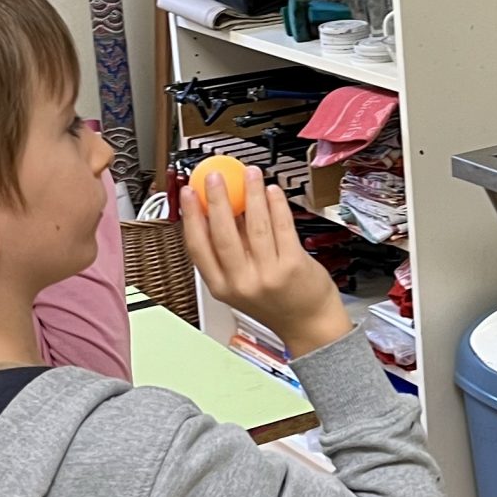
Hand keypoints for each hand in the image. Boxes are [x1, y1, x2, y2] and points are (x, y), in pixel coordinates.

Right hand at [179, 163, 349, 357]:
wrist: (309, 323)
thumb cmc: (275, 301)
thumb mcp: (241, 284)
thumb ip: (230, 250)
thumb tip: (220, 207)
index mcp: (221, 287)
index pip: (198, 247)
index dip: (190, 217)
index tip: (188, 193)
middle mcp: (242, 282)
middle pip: (223, 232)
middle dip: (217, 199)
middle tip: (215, 176)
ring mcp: (269, 274)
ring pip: (255, 224)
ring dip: (251, 193)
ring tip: (249, 174)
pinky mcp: (293, 265)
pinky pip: (282, 226)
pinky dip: (276, 204)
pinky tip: (272, 191)